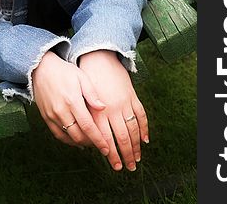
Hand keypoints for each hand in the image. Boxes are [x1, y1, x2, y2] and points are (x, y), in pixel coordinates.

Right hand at [31, 51, 108, 154]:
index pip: (88, 126)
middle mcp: (61, 111)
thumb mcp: (81, 77)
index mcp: (72, 101)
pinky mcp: (46, 117)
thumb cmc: (63, 71)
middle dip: (92, 144)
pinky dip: (69, 140)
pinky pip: (58, 135)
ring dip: (81, 143)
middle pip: (79, 136)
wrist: (41, 68)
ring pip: (69, 137)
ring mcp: (52, 116)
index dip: (98, 140)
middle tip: (102, 145)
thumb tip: (103, 108)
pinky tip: (77, 140)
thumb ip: (92, 93)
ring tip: (91, 142)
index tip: (106, 148)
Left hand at [79, 50, 148, 171]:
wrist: (98, 58)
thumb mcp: (81, 99)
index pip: (106, 138)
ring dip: (136, 146)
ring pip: (133, 129)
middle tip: (128, 168)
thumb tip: (89, 141)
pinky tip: (145, 140)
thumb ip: (87, 118)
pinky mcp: (132, 96)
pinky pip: (141, 115)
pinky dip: (144, 128)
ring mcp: (124, 102)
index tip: (114, 164)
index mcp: (98, 111)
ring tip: (137, 158)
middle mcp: (112, 109)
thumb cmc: (86, 80)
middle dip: (125, 155)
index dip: (111, 153)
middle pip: (121, 137)